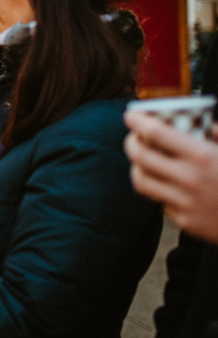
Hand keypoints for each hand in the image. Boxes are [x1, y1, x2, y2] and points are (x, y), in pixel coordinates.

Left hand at [124, 110, 217, 244]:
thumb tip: (207, 121)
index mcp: (203, 157)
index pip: (155, 133)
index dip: (137, 121)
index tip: (131, 115)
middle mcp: (189, 180)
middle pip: (139, 156)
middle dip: (131, 142)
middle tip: (134, 137)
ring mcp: (185, 203)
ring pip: (141, 180)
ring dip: (137, 166)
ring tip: (143, 160)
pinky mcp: (186, 222)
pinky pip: (159, 202)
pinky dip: (159, 190)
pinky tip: (167, 183)